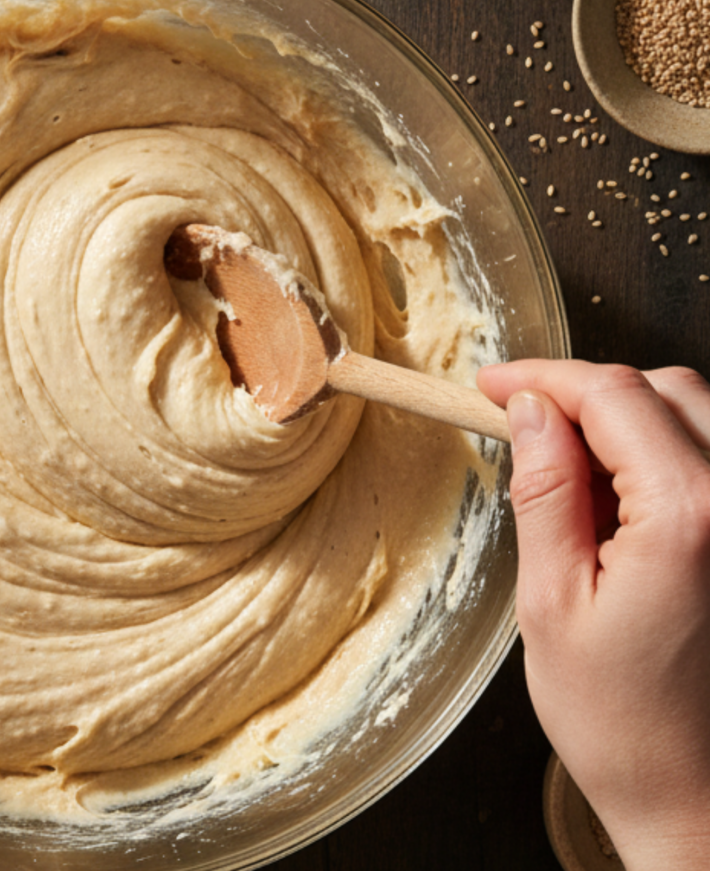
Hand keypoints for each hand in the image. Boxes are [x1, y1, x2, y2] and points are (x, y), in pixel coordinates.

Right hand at [477, 360, 709, 870]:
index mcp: (689, 518)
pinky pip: (708, 458)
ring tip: (564, 473)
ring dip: (621, 420)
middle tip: (518, 418)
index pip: (612, 396)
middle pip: (662, 389)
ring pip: (693, 413)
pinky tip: (613, 498)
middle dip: (582, 391)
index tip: (489, 384)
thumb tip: (528, 409)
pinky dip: (655, 453)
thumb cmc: (623, 723)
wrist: (700, 799)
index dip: (541, 377)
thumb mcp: (552, 601)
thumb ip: (545, 491)